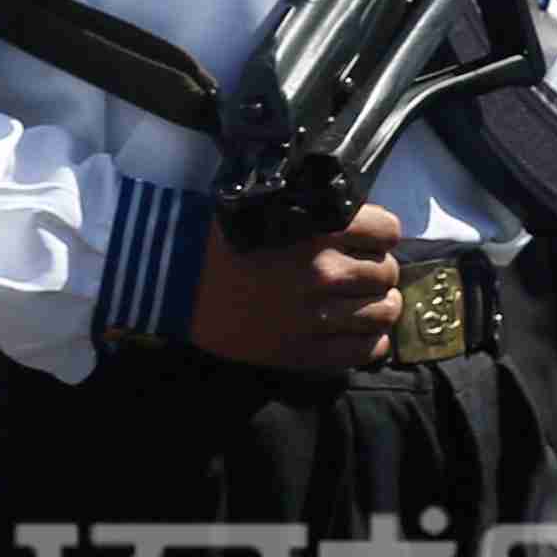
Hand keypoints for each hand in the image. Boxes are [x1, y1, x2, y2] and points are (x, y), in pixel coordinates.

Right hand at [189, 202, 402, 370]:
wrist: (170, 279)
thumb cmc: (213, 235)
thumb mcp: (265, 206)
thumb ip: (312, 209)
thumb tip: (355, 217)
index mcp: (316, 229)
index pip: (386, 230)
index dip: (381, 235)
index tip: (369, 241)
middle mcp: (324, 270)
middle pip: (386, 272)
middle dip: (377, 271)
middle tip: (362, 274)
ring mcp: (316, 315)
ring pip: (383, 312)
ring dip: (380, 306)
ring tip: (367, 304)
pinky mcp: (305, 351)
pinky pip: (364, 350)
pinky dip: (372, 341)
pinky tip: (360, 333)